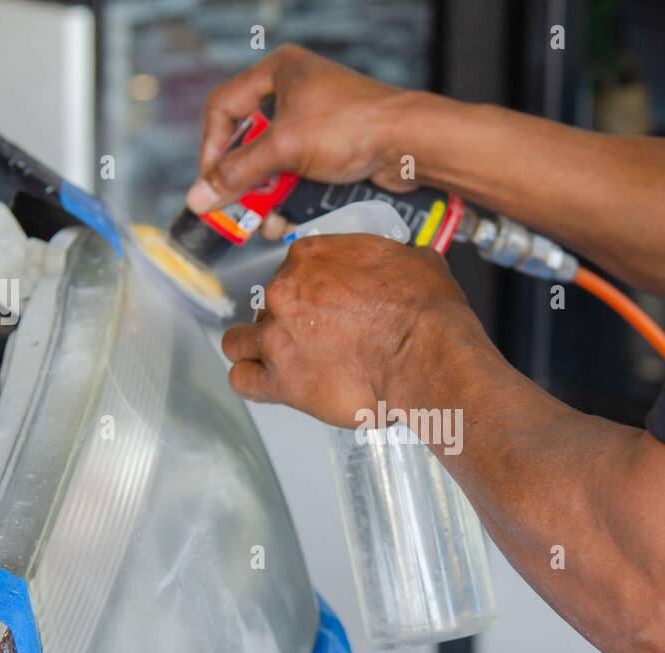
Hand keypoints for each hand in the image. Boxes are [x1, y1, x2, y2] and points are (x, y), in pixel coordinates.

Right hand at [189, 45, 423, 215]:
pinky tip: (287, 219)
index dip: (212, 148)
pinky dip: (289, 198)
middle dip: (242, 180)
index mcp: (278, 72)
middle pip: (248, 142)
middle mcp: (294, 93)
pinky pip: (297, 176)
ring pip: (273, 165)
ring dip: (265, 196)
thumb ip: (239, 174)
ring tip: (265, 220)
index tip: (209, 183)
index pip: (224, 108)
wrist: (409, 144)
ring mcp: (314, 123)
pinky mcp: (332, 151)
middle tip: (234, 208)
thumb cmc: (353, 126)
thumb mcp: (285, 148)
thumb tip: (200, 197)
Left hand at [220, 234, 488, 427]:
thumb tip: (403, 263)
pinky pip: (243, 380)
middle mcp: (285, 291)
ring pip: (240, 341)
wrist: (425, 354)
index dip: (309, 290)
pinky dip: (252, 382)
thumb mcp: (416, 261)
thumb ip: (393, 260)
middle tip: (314, 338)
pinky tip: (268, 384)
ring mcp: (277, 336)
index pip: (293, 269)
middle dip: (287, 320)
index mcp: (311, 256)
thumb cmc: (424, 312)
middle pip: (268, 305)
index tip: (323, 306)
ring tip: (280, 361)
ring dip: (256, 349)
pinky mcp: (280, 380)